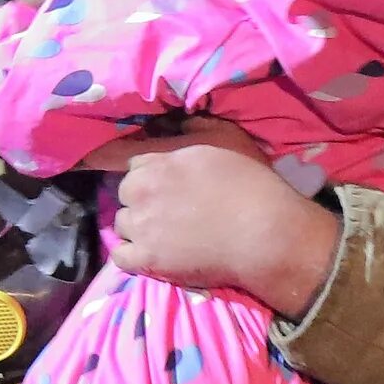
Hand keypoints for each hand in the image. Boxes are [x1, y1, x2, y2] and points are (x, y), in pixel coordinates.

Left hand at [108, 140, 342, 316]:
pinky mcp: (147, 259)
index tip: (160, 181)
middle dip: (141, 197)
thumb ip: (194, 127)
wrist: (263, 233)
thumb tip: (177, 124)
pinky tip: (148, 253)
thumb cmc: (250, 183)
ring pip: (122, 223)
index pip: (131, 160)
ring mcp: (141, 227)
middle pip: (124, 192)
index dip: (147, 171)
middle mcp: (142, 191)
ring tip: (161, 232)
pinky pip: (120, 256)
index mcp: (158, 161)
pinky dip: (130, 254)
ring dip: (137, 225)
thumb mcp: (227, 137)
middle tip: (166, 207)